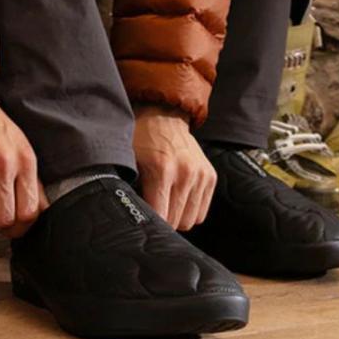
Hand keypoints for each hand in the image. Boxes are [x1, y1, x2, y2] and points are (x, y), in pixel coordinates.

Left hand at [133, 105, 215, 230]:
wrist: (163, 116)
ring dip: (178, 217)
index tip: (142, 220)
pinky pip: (202, 211)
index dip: (150, 222)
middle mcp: (185, 173)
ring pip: (191, 220)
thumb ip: (129, 188)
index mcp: (161, 170)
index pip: (160, 216)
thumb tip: (129, 216)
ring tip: (165, 204)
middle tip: (152, 211)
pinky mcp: (210, 176)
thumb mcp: (128, 161)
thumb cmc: (140, 140)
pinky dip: (190, 210)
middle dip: (163, 221)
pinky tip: (177, 198)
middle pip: (177, 222)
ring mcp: (201, 175)